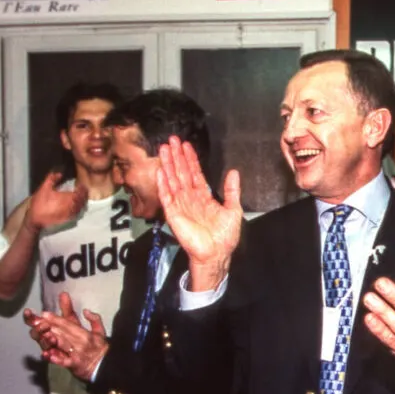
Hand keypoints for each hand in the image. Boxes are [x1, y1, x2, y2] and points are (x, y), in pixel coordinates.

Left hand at [23, 292, 109, 381]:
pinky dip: (57, 359)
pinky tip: (48, 356)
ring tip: (42, 334)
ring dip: (52, 339)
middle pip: (62, 332)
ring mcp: (76, 354)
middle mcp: (80, 342)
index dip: (56, 319)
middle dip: (49, 326)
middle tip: (36, 321)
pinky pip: (65, 361)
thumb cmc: (100, 349)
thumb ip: (94, 319)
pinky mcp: (74, 365)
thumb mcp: (100, 332)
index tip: (44, 313)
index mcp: (85, 334)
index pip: (69, 324)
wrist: (105, 367)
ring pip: (62, 344)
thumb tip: (85, 310)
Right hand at [26, 171, 87, 231]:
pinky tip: (75, 206)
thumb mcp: (44, 188)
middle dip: (83, 195)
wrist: (35, 219)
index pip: (80, 192)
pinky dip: (78, 209)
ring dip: (82, 202)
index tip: (81, 185)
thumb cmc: (40, 203)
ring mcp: (71, 214)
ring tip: (80, 197)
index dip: (82, 188)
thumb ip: (52, 178)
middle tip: (82, 190)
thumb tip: (59, 173)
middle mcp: (72, 206)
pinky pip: (77, 214)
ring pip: (81, 207)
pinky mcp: (68, 220)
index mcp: (68, 198)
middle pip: (83, 200)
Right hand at [155, 136, 242, 290]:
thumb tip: (234, 172)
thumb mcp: (233, 209)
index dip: (190, 159)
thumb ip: (231, 191)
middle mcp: (190, 198)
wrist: (216, 254)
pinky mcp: (173, 214)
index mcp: (203, 196)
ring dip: (168, 165)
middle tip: (172, 140)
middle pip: (181, 173)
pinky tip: (160, 171)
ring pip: (172, 181)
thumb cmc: (225, 236)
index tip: (186, 145)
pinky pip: (166, 197)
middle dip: (176, 156)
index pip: (195, 173)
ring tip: (164, 149)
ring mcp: (180, 205)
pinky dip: (163, 184)